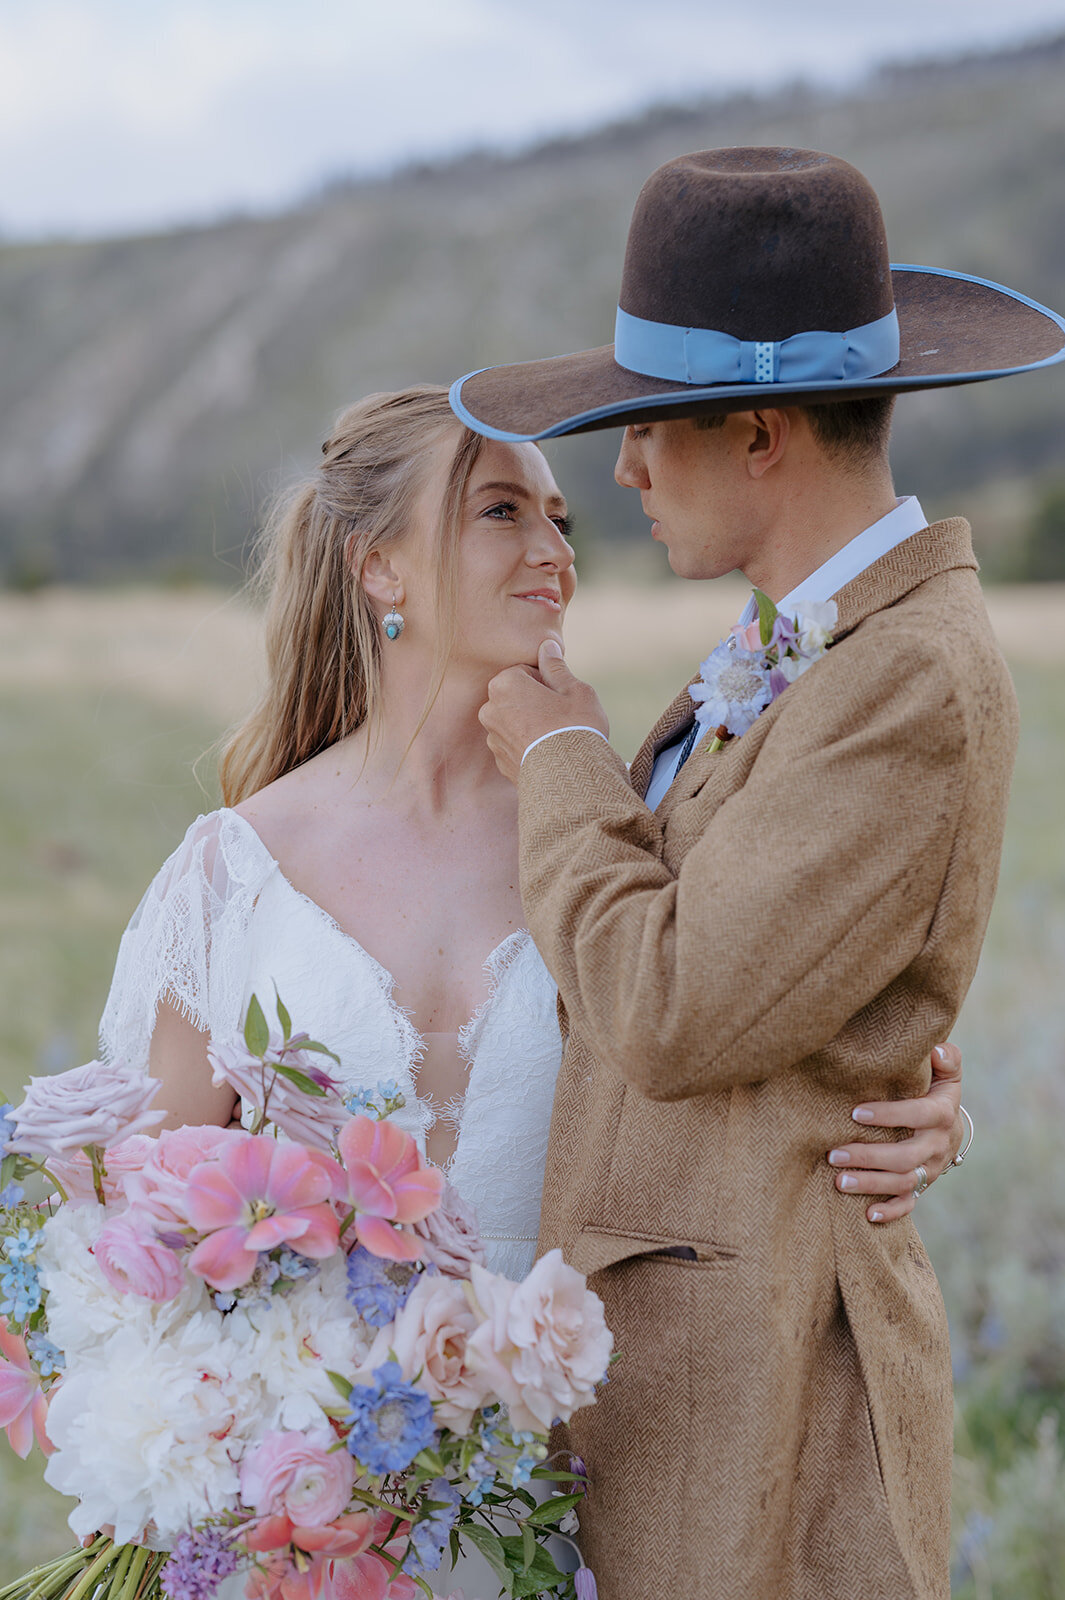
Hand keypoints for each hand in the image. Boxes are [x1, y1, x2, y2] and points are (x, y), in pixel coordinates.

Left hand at [480, 640, 608, 783]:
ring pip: (514, 721)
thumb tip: (546, 645)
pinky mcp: (500, 762)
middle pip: (515, 696)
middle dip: (534, 701)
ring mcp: (493, 738)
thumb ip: (556, 667)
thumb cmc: (575, 728)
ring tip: (557, 737)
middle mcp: (490, 710)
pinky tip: (550, 755)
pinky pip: (515, 745)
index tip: (561, 696)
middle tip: (561, 716)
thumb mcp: (575, 690)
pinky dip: (529, 746)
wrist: (570, 781)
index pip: (523, 671)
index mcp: (504, 685)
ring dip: (530, 724)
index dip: (546, 681)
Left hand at [827, 1042, 963, 1223]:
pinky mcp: (924, 1186)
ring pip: (903, 1183)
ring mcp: (931, 1169)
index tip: (855, 1113)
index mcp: (941, 1114)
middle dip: (868, 1157)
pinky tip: (867, 1214)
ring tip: (839, 1181)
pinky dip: (891, 1212)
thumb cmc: (935, 1091)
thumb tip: (938, 1049)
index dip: (888, 1115)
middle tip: (833, 1154)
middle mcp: (937, 1145)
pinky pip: (910, 1203)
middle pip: (905, 1157)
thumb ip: (946, 1059)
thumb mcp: (944, 1073)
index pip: (917, 1115)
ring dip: (871, 1184)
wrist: (950, 1127)